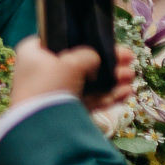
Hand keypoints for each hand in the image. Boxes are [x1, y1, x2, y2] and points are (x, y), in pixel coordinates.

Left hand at [7, 36, 137, 113]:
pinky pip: (87, 100)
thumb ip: (87, 55)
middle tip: (129, 59)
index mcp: (34, 53)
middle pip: (79, 62)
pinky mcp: (64, 110)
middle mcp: (41, 70)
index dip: (83, 39)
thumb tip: (94, 57)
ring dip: (111, 80)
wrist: (39, 125)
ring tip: (130, 77)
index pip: (58, 39)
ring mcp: (53, 92)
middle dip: (107, 63)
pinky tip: (125, 93)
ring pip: (87, 83)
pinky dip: (106, 96)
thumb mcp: (70, 62)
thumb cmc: (50, 84)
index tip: (105, 42)